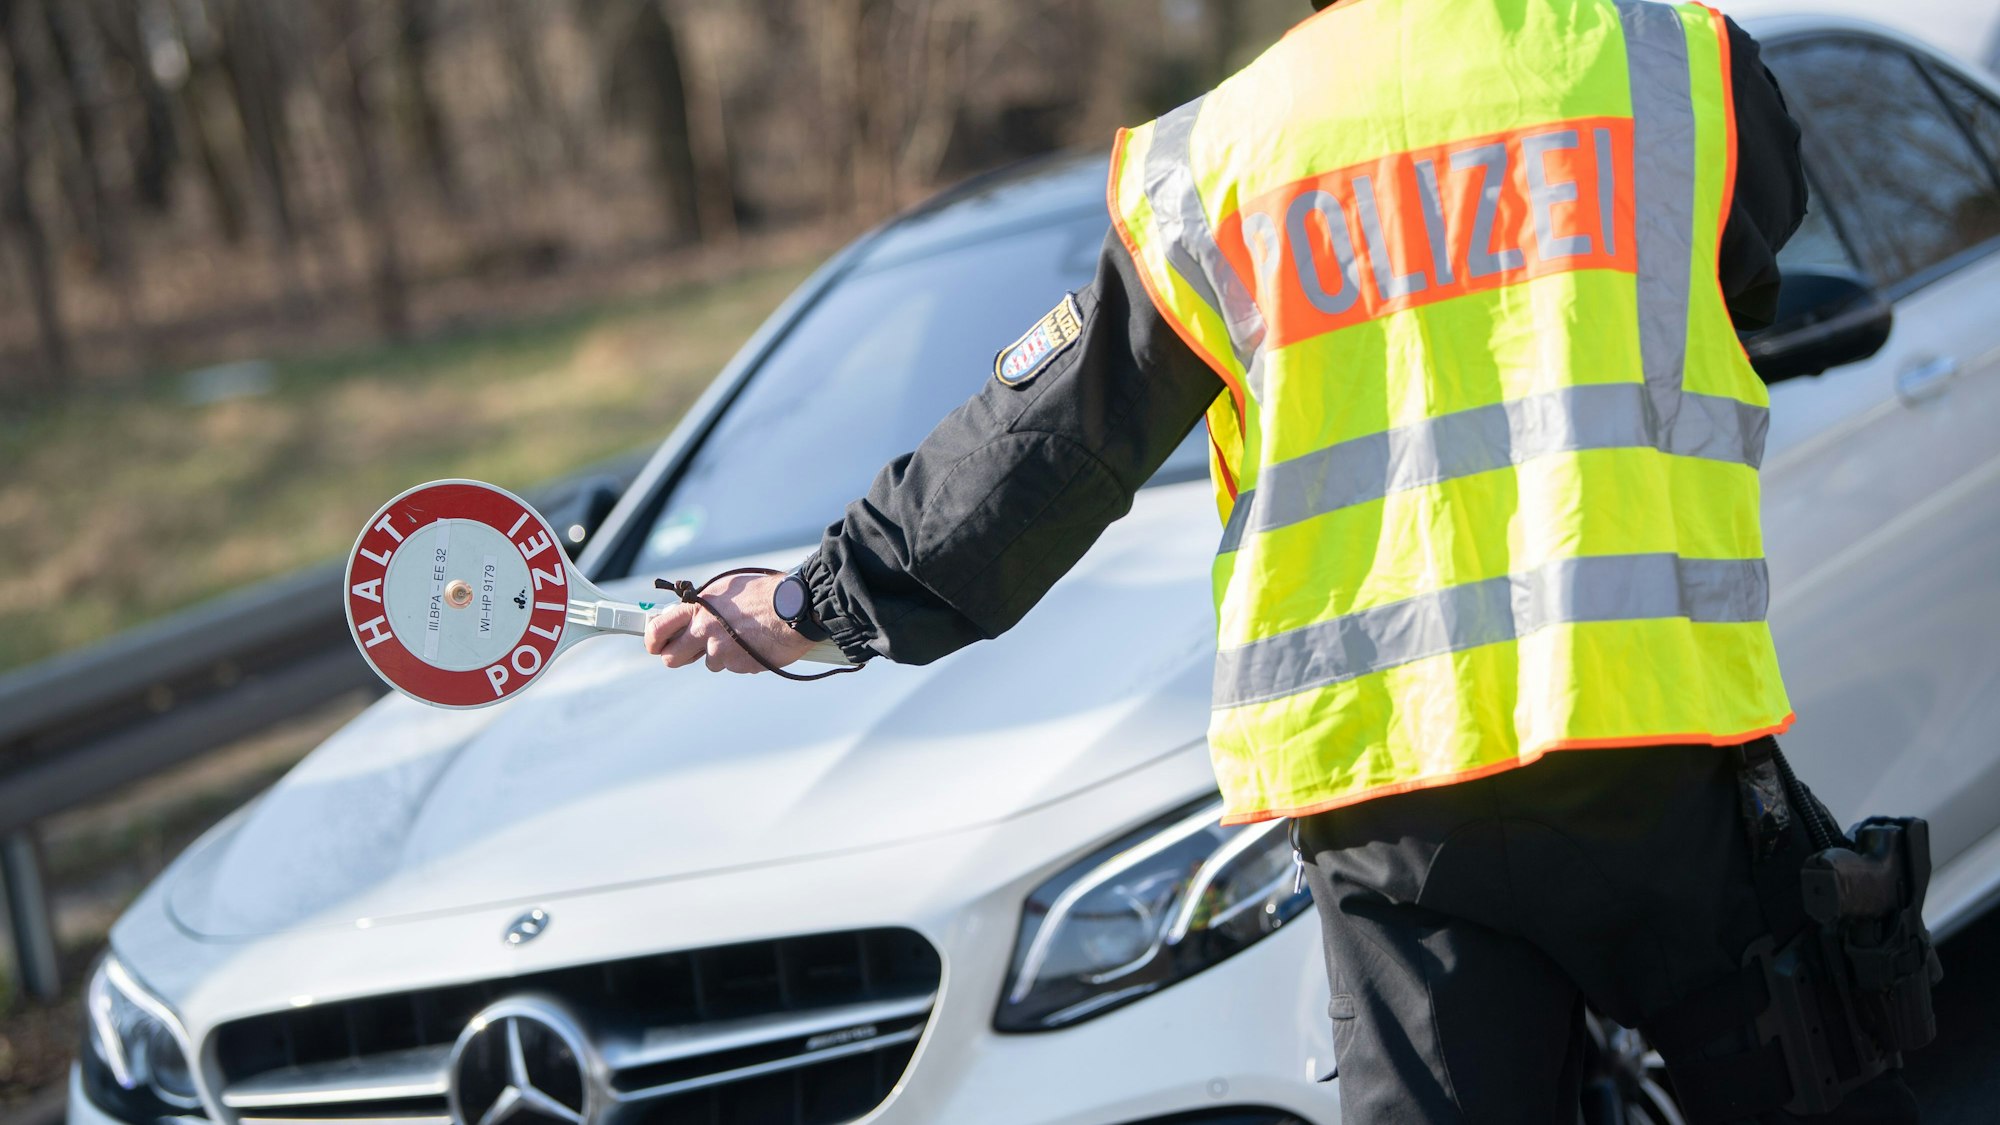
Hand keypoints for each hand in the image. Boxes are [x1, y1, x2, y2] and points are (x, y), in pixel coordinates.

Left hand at [644, 572, 816, 673]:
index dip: (652, 639)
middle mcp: (704, 631)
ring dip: (721, 653)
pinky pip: (734, 666)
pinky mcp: (739, 666)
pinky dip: (742, 657)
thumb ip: (704, 605)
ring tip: (742, 636)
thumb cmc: (765, 593)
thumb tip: (690, 615)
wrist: (795, 607)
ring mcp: (721, 652)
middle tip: (688, 651)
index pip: (658, 628)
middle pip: (671, 658)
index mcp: (698, 608)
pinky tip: (756, 642)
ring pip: (709, 662)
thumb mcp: (726, 590)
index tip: (654, 644)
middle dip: (677, 656)